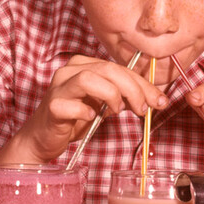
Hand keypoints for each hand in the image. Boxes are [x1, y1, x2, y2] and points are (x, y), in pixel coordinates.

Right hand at [0, 55, 167, 163]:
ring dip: (111, 95)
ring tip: (117, 110)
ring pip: (88, 79)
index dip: (142, 83)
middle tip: (142, 108)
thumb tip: (155, 99)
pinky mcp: (52, 106)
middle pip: (107, 70)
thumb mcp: (105, 104)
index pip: (119, 68)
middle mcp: (70, 71)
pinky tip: (91, 118)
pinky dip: (85, 112)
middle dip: (132, 89)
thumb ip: (125, 97)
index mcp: (84, 65)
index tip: (159, 100)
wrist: (44, 137)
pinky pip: (70, 105)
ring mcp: (59, 87)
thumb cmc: (74, 118)